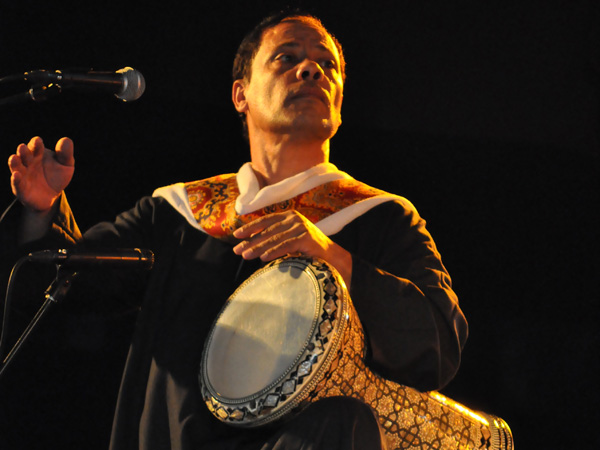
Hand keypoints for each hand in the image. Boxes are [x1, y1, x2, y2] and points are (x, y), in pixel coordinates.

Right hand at [8, 136, 74, 211]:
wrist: (53, 196)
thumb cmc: (57, 176)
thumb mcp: (66, 165)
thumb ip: (65, 154)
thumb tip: (66, 139)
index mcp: (38, 154)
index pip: (35, 147)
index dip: (36, 144)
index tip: (38, 141)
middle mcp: (28, 163)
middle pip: (24, 155)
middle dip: (23, 151)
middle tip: (23, 147)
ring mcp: (23, 175)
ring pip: (16, 167)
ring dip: (15, 163)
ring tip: (14, 158)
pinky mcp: (21, 189)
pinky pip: (17, 183)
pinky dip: (16, 179)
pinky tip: (16, 175)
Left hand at [232, 210, 352, 285]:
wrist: (332, 258)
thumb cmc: (308, 251)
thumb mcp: (289, 240)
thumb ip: (274, 238)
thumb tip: (251, 246)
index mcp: (290, 216)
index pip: (266, 220)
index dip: (250, 227)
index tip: (236, 235)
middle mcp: (295, 218)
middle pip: (268, 230)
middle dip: (251, 241)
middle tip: (237, 250)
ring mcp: (301, 227)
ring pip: (275, 238)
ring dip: (258, 247)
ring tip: (246, 255)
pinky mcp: (306, 238)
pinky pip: (286, 245)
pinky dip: (273, 252)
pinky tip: (263, 258)